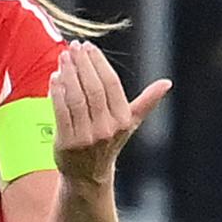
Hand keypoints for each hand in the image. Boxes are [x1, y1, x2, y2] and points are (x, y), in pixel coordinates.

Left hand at [49, 41, 170, 187]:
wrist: (88, 175)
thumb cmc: (109, 142)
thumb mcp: (130, 123)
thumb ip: (146, 102)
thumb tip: (167, 83)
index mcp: (124, 119)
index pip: (111, 85)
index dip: (99, 64)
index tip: (89, 47)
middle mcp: (107, 128)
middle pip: (93, 89)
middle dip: (83, 65)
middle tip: (74, 47)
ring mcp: (87, 136)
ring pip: (76, 98)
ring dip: (68, 75)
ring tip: (63, 57)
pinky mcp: (67, 142)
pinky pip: (61, 112)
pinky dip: (57, 93)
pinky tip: (54, 78)